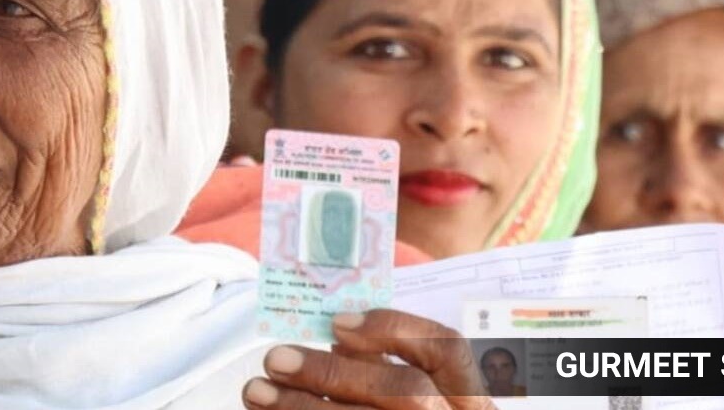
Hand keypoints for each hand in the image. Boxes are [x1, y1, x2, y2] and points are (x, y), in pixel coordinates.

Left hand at [242, 309, 493, 408]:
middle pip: (406, 392)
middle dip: (335, 372)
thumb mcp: (411, 387)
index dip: (394, 330)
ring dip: (304, 409)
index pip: (447, 349)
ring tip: (255, 391)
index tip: (336, 323)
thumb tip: (334, 337)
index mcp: (467, 393)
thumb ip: (381, 364)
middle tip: (275, 358)